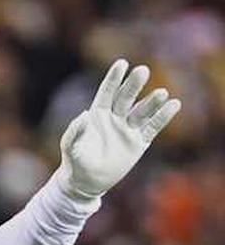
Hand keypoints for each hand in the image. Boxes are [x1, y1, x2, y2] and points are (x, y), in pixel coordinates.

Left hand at [57, 59, 181, 199]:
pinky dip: (162, 117)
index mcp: (97, 115)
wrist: (87, 182)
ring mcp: (127, 129)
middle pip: (126, 98)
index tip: (122, 63)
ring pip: (141, 111)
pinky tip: (173, 105)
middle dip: (133, 85)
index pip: (107, 92)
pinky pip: (152, 127)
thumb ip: (74, 131)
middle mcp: (114, 118)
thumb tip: (84, 115)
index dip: (114, 78)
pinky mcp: (139, 142)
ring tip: (161, 92)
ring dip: (151, 101)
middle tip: (142, 70)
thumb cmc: (75, 162)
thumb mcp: (70, 147)